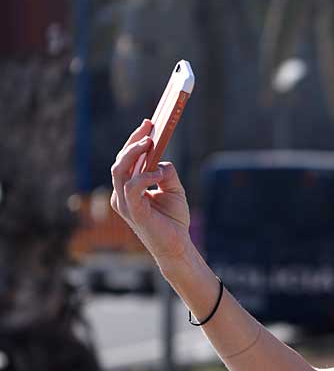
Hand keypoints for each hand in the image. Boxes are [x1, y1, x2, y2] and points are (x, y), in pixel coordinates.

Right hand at [109, 119, 192, 262]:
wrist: (177, 246)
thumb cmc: (173, 220)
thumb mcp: (173, 190)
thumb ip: (166, 174)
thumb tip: (161, 161)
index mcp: (127, 189)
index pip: (125, 160)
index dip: (134, 141)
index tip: (148, 124)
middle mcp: (121, 194)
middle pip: (119, 161)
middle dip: (133, 141)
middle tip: (149, 127)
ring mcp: (125, 203)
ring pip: (120, 170)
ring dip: (134, 153)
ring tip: (150, 142)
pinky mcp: (134, 212)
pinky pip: (132, 187)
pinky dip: (144, 176)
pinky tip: (158, 174)